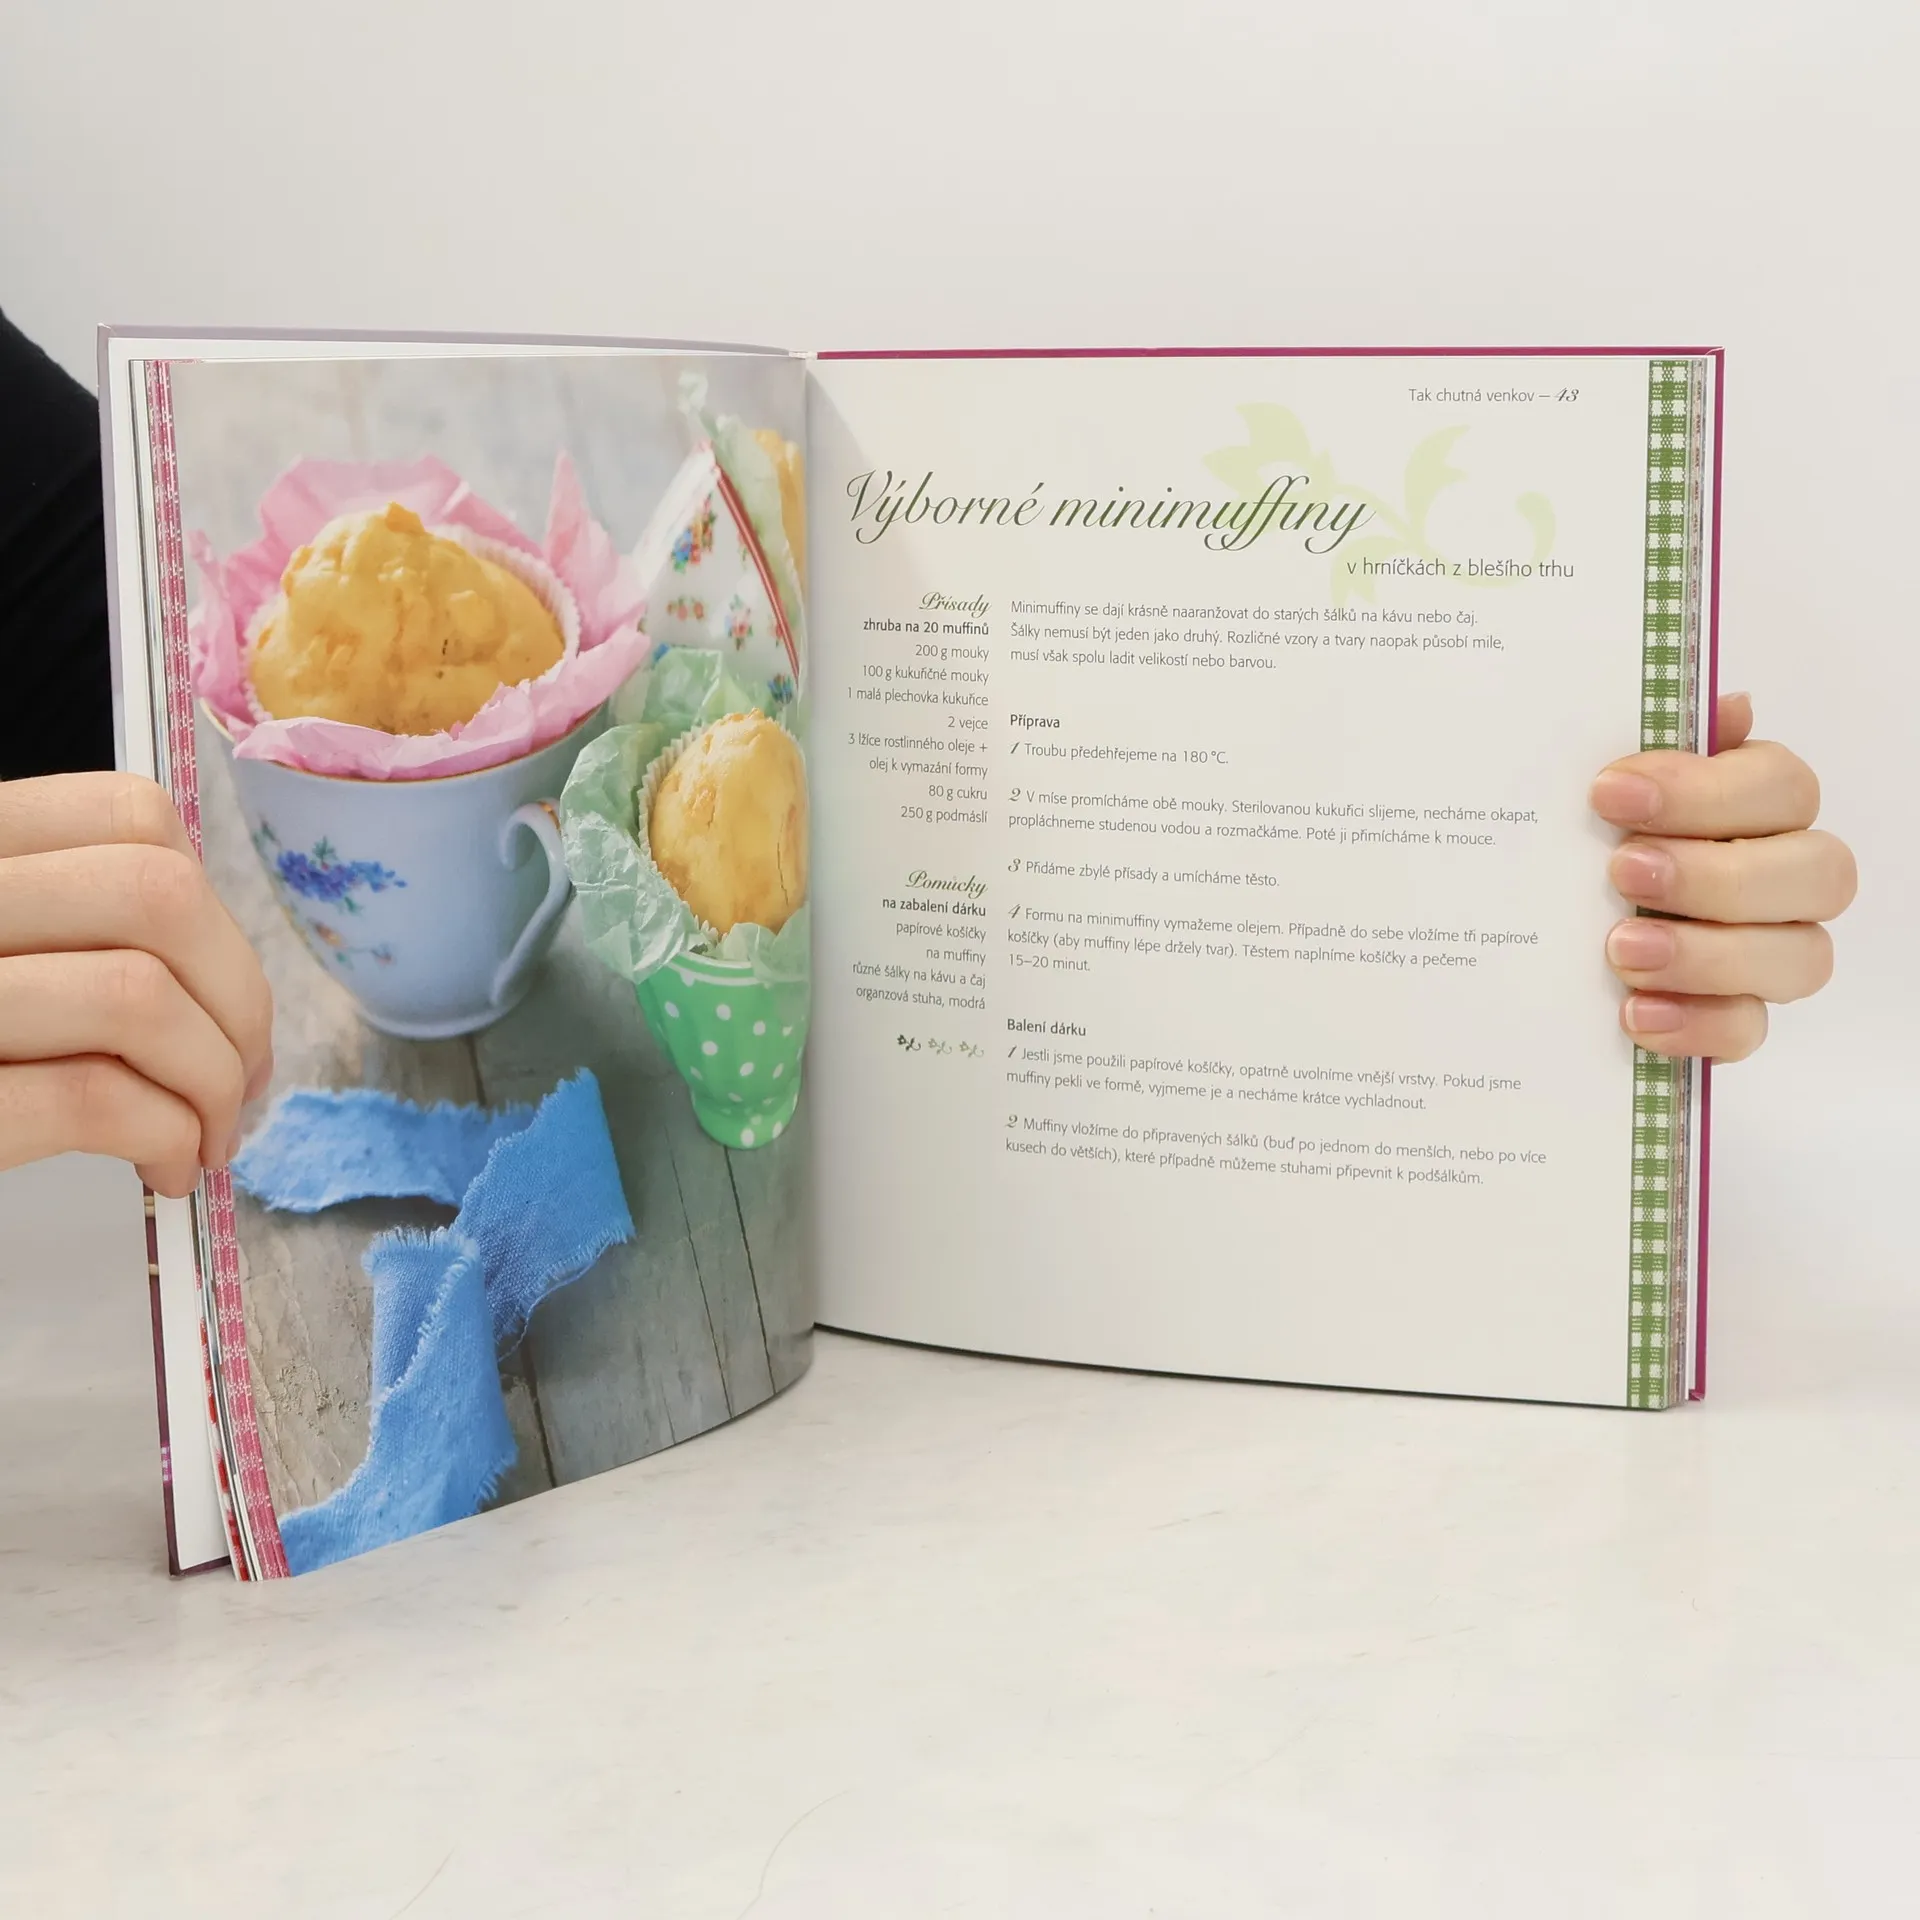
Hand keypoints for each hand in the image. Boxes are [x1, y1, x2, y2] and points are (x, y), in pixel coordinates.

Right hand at [0, 773, 273, 1196]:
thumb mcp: (6, 949)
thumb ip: (70, 931)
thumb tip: (223, 984)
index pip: (131, 818)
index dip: (215, 912)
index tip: (227, 995)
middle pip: (156, 899)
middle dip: (237, 1001)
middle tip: (239, 1083)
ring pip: (137, 996)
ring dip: (210, 1080)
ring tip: (204, 1137)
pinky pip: (93, 1099)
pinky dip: (165, 1137)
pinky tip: (162, 1166)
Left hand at [1590, 693, 1855, 1060]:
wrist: (1525, 922)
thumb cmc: (1582, 834)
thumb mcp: (1598, 784)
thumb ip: (1657, 744)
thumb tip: (1726, 705)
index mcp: (1758, 803)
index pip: (1781, 787)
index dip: (1705, 790)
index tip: (1609, 792)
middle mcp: (1785, 875)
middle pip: (1817, 872)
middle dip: (1717, 874)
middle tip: (1622, 872)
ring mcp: (1771, 952)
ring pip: (1801, 957)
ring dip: (1711, 954)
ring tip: (1621, 949)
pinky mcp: (1735, 1017)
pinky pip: (1749, 1030)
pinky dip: (1696, 1024)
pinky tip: (1635, 1012)